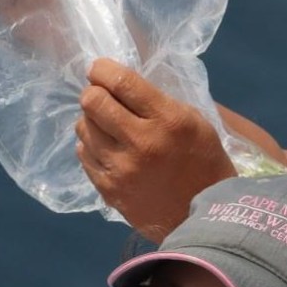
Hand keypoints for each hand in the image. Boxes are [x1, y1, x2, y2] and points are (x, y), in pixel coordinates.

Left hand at [76, 59, 235, 239]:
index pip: (122, 82)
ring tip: (108, 128)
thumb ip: (157, 101)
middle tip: (101, 97)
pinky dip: (92, 146)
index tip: (98, 69)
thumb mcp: (193, 121)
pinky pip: (84, 154)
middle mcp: (141, 142)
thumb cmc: (203, 161)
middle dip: (93, 93)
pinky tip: (107, 149)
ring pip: (83, 127)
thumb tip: (117, 84)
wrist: (202, 217)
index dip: (102, 69)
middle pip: (93, 102)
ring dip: (92, 121)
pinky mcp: (108, 189)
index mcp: (167, 120)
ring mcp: (121, 168)